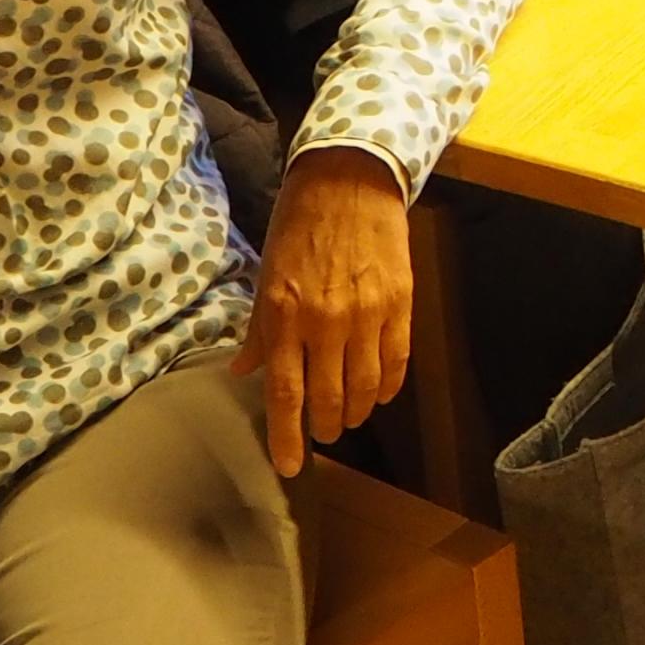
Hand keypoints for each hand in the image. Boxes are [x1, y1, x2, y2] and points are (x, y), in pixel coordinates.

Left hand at [239, 146, 414, 476]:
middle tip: (323, 433)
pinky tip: (380, 394)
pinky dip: (388, 386)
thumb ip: (259, 329)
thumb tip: (244, 371)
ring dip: (357, 412)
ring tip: (350, 417)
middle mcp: (326, 321)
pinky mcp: (400, 303)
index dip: (288, 436)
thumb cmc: (300, 224)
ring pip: (366, 387)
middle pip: (329, 398)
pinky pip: (397, 361)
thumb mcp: (267, 274)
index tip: (290, 466)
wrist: (350, 179)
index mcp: (285, 315)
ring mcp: (367, 314)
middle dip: (326, 427)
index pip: (286, 393)